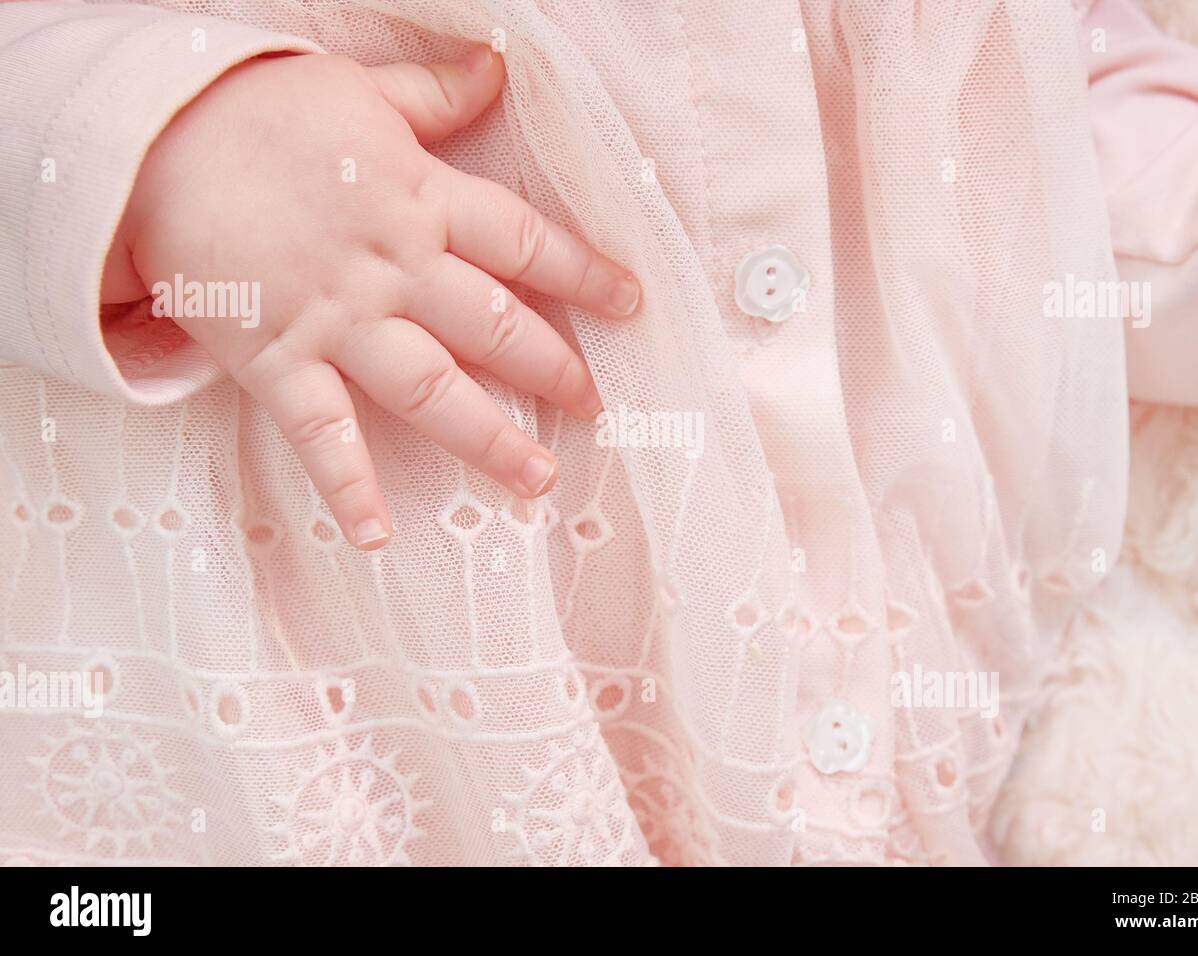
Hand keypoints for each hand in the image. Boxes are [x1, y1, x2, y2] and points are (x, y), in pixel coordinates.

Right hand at [102, 47, 638, 549]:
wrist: (147, 138)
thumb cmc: (256, 110)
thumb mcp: (356, 90)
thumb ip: (433, 95)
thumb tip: (498, 67)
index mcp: (421, 200)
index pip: (523, 243)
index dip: (583, 273)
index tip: (630, 304)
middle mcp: (394, 269)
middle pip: (495, 327)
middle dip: (554, 369)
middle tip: (595, 406)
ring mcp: (338, 321)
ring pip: (432, 390)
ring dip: (490, 439)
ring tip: (538, 478)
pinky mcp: (277, 361)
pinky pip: (321, 433)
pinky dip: (346, 486)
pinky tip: (374, 537)